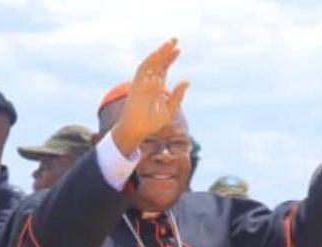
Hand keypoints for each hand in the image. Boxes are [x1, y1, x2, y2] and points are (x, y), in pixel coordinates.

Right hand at [111, 38, 189, 156]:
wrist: (136, 131)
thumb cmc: (151, 123)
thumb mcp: (168, 110)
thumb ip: (177, 96)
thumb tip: (187, 80)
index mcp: (156, 88)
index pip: (163, 69)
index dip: (169, 58)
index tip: (178, 49)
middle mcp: (148, 83)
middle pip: (157, 63)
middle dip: (165, 51)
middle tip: (175, 39)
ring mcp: (141, 84)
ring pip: (149, 65)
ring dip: (158, 54)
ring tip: (168, 45)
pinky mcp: (134, 88)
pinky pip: (141, 74)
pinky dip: (149, 67)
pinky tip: (160, 61)